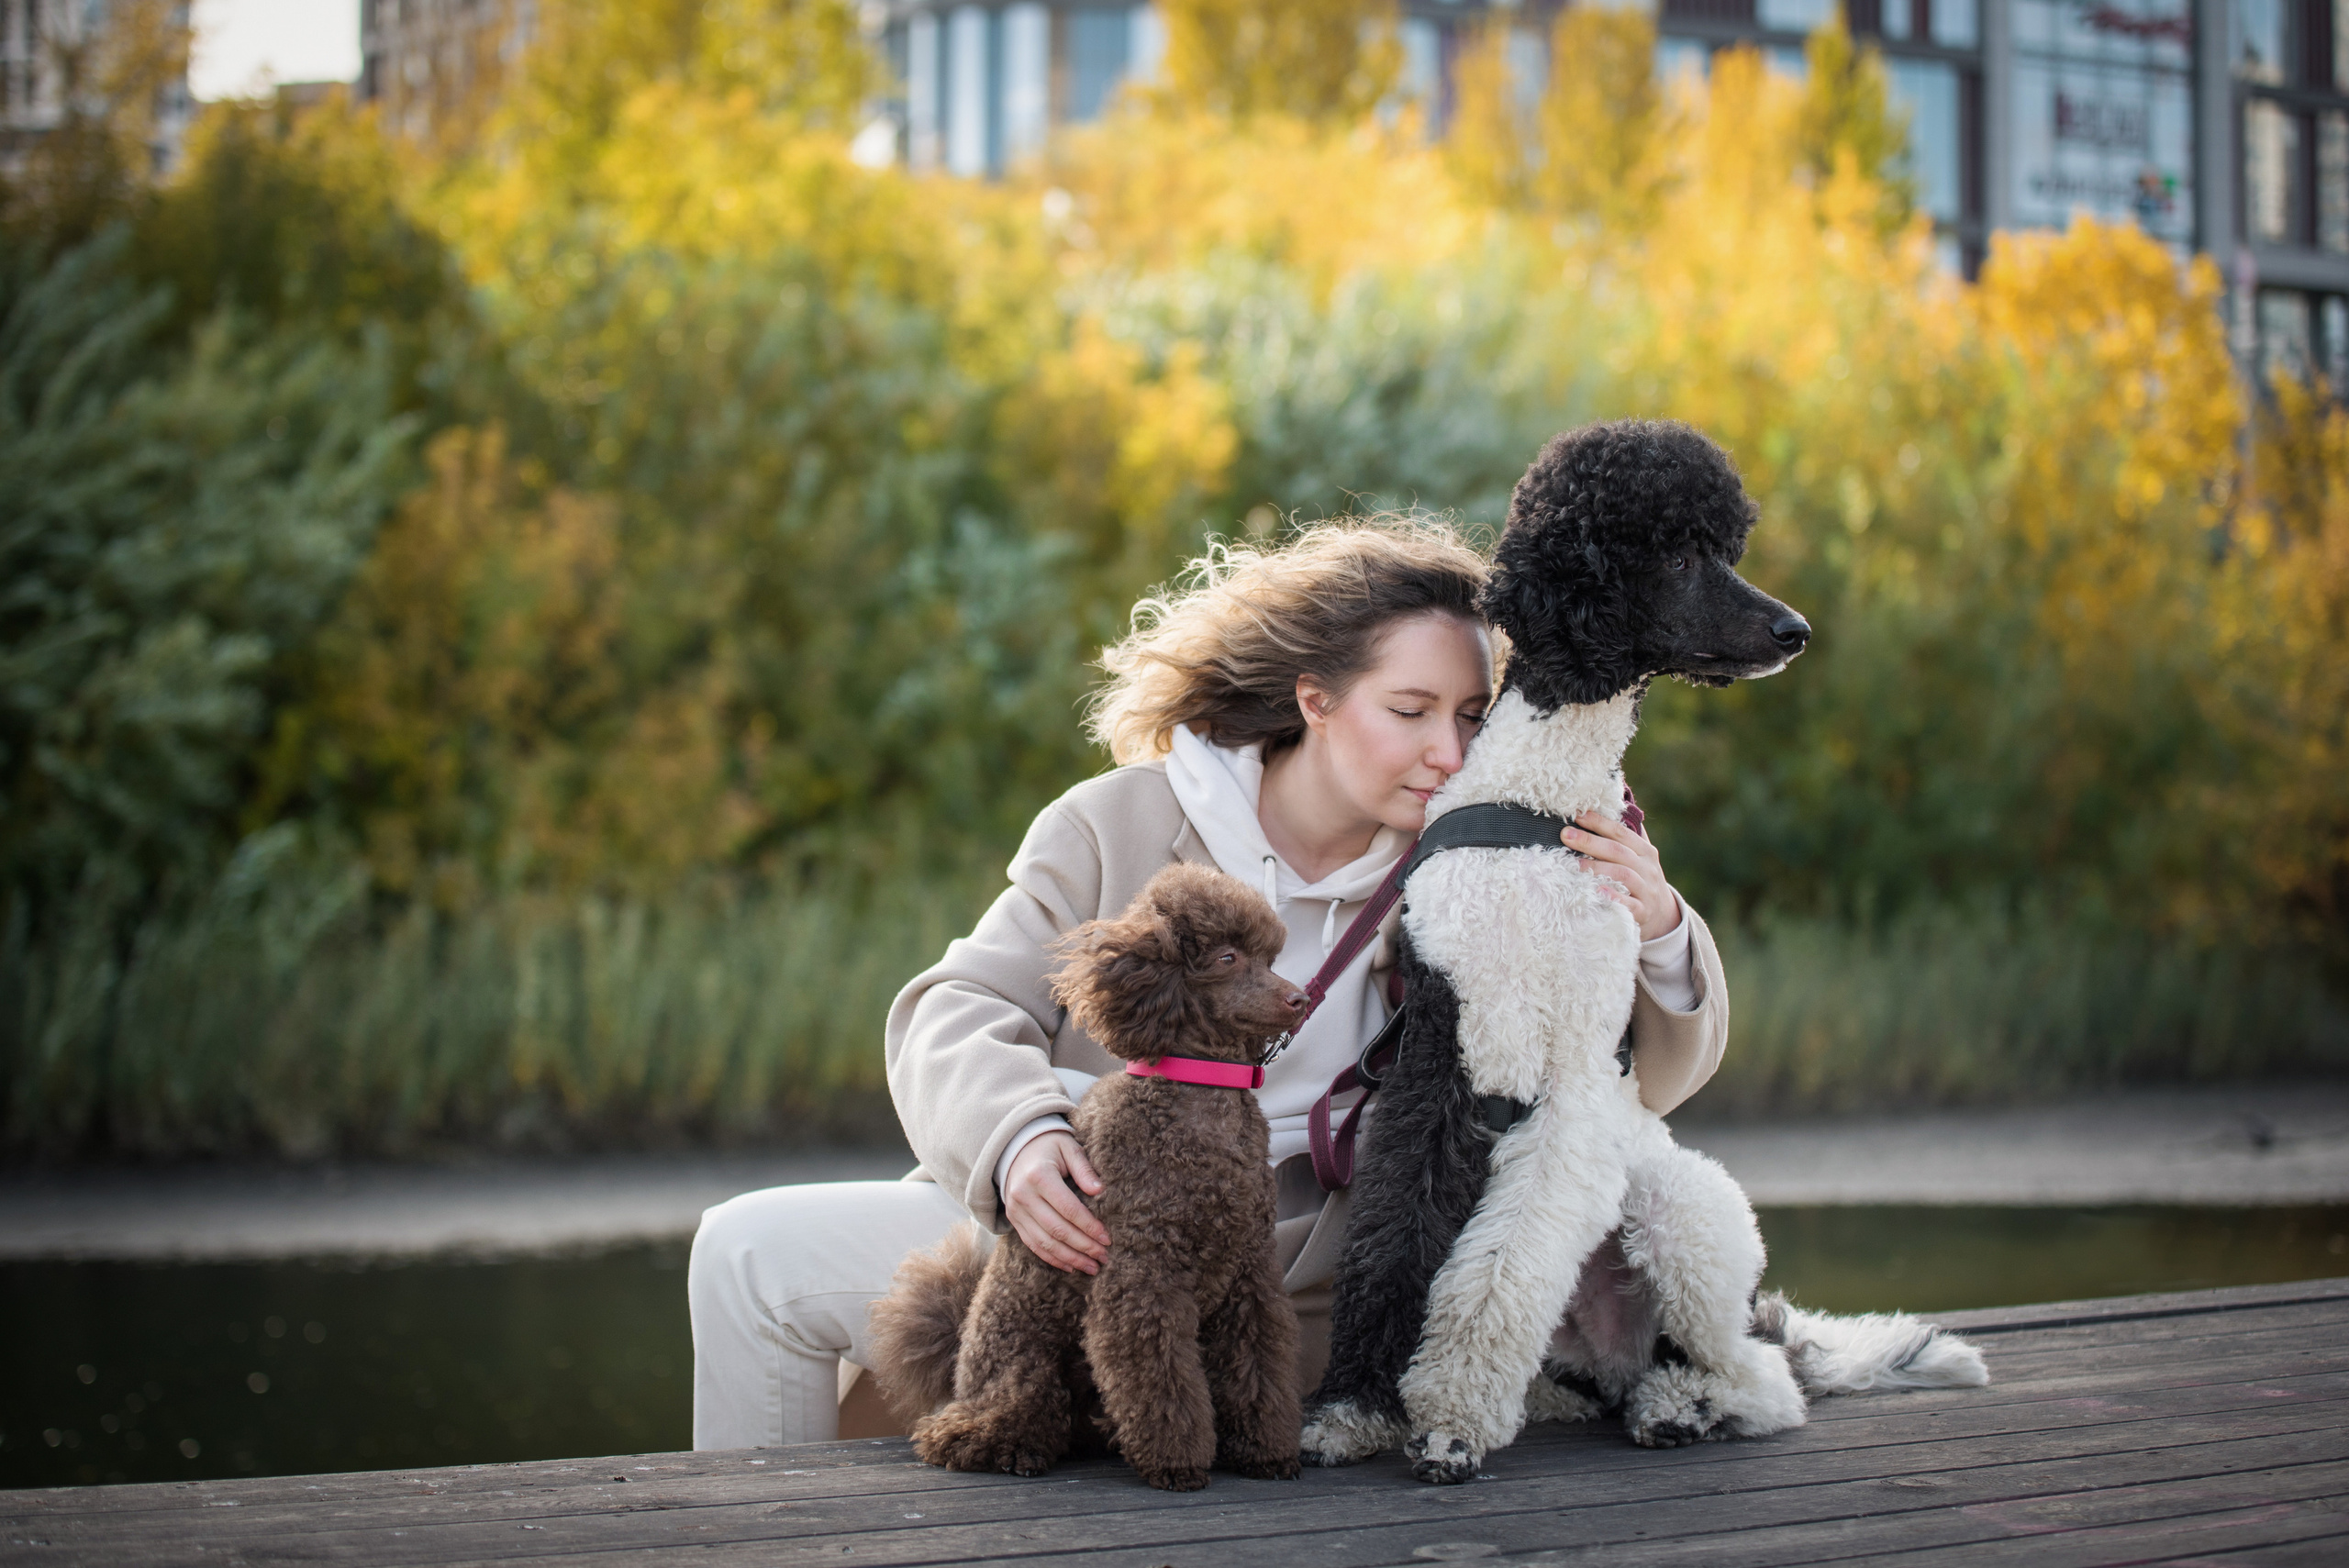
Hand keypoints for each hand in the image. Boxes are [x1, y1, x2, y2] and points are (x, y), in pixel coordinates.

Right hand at [1003, 1130, 1109, 1274]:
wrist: (1015, 1148)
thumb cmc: (1049, 1146)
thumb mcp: (1068, 1147)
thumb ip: (1084, 1168)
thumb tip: (1100, 1190)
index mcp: (1039, 1176)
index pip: (1068, 1208)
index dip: (1089, 1226)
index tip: (1107, 1238)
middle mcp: (1023, 1195)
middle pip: (1057, 1229)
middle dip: (1083, 1247)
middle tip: (1104, 1257)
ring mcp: (1016, 1210)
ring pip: (1044, 1242)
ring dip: (1070, 1258)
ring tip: (1092, 1267)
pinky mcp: (1014, 1219)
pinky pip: (1033, 1244)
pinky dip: (1052, 1258)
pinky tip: (1070, 1266)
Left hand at [1565, 812, 1682, 942]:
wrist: (1663, 916)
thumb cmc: (1641, 880)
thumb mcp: (1639, 858)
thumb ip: (1624, 839)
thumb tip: (1601, 812)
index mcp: (1645, 851)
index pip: (1621, 833)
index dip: (1600, 823)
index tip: (1577, 815)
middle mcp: (1648, 868)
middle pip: (1618, 852)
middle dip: (1590, 842)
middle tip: (1566, 835)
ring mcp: (1647, 890)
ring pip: (1623, 875)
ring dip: (1597, 868)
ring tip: (1574, 864)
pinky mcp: (1643, 912)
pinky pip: (1629, 904)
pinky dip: (1613, 897)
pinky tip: (1597, 891)